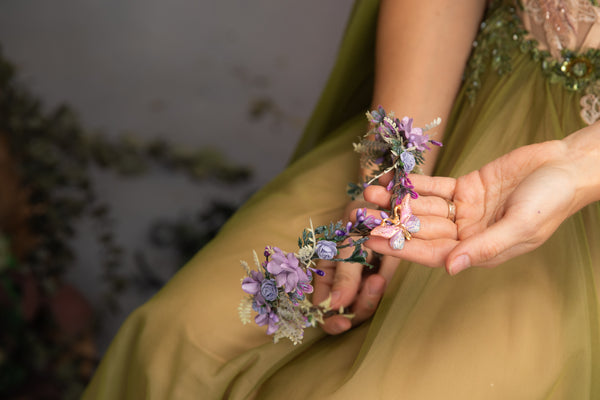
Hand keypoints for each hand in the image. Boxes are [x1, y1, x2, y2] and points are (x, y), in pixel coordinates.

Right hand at [311, 201, 397, 334]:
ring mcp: (357, 282)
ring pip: (361, 306)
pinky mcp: (376, 279)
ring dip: (370, 297)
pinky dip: (379, 289)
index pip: (321, 307)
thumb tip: (334, 306)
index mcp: (323, 273)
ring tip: (378, 278)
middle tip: (368, 294)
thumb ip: (344, 275)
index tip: (343, 322)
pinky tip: (381, 275)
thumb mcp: (349, 244)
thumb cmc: (358, 219)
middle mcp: (337, 281)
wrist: (384, 204)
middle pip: (343, 312)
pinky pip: (376, 295)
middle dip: (356, 307)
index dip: (330, 319)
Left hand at [364, 139, 588, 273]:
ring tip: (370, 193)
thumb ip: (485, 248)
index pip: (431, 253)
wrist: (565, 166)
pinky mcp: (466, 186)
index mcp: (478, 250)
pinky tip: (394, 180)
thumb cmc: (550, 201)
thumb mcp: (520, 227)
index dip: (400, 247)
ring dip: (397, 201)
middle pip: (420, 229)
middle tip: (360, 215)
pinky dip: (415, 183)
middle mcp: (467, 232)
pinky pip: (435, 186)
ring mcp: (465, 209)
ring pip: (423, 207)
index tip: (371, 241)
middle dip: (390, 222)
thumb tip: (451, 268)